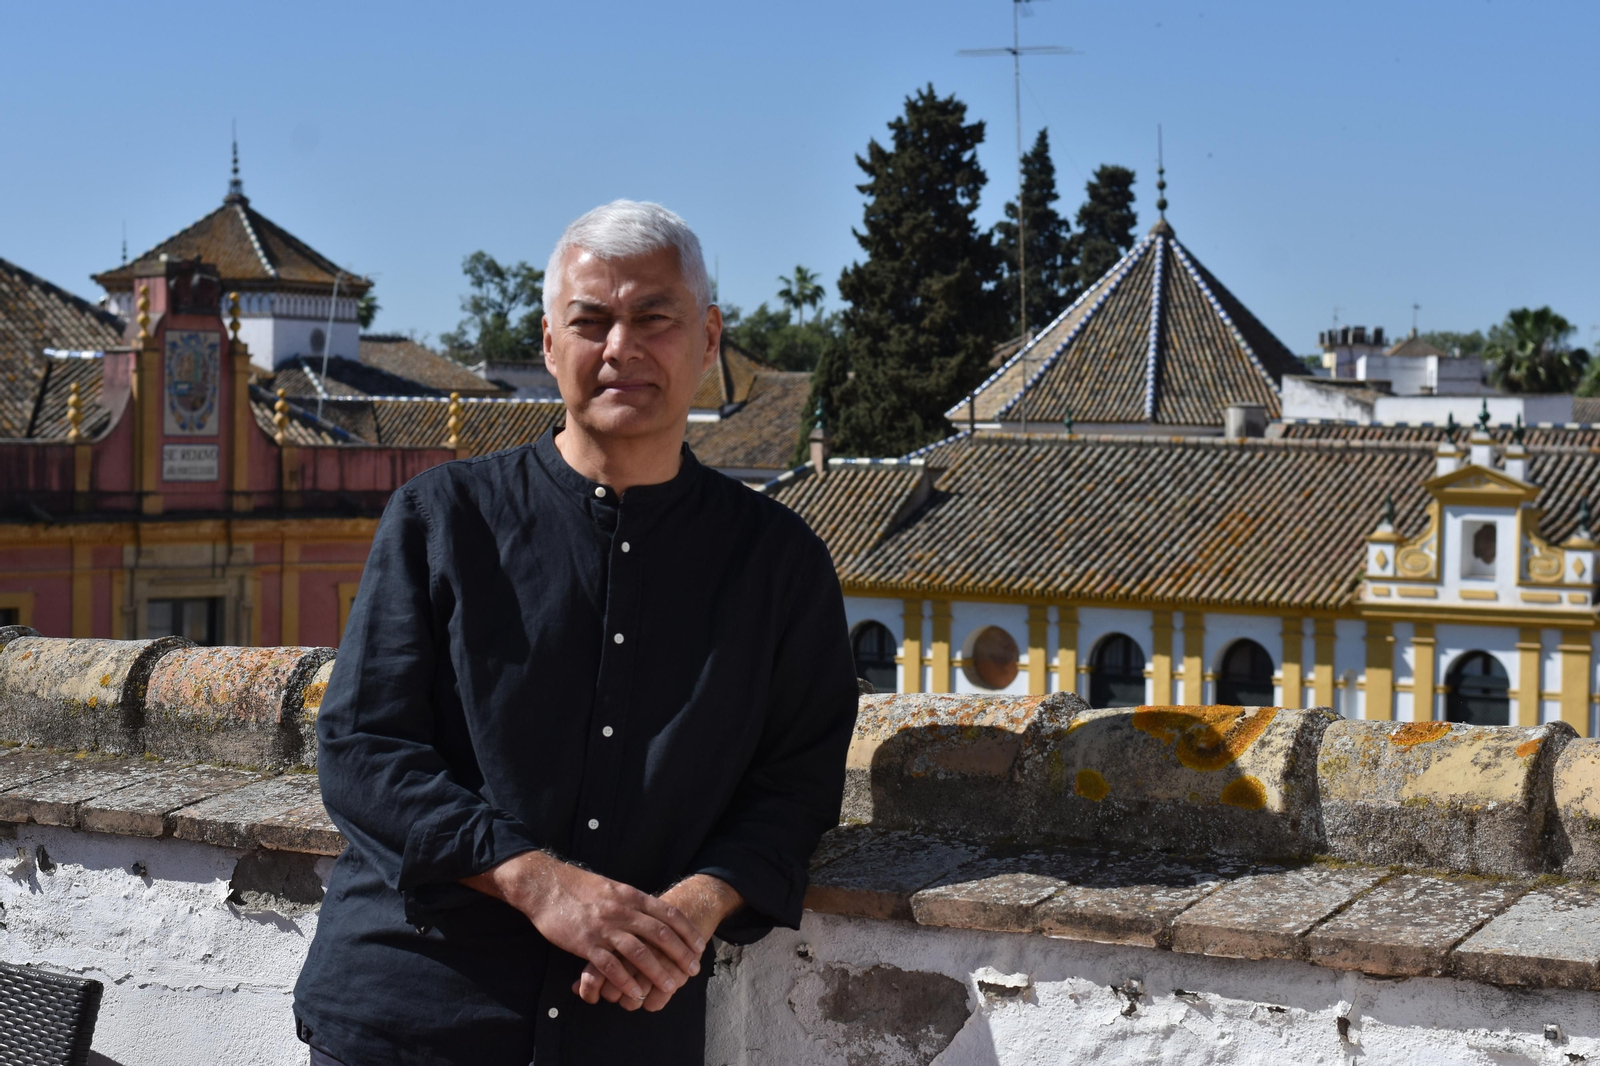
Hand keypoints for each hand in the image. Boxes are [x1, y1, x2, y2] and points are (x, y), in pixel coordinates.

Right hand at [461, 851, 704, 1004]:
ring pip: (639, 952)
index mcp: (630, 895)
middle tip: (694, 969)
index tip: (699, 946)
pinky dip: (626, 981)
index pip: (668, 913)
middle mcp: (622, 910)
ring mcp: (604, 927)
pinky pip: (611, 965)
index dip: (686, 931)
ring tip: (671, 986)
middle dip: (680, 953)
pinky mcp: (586, 943)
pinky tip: (636, 992)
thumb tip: (652, 913)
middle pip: (660, 933)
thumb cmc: (578, 888)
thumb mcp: (611, 887)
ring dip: (658, 971)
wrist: (545, 885)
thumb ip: (631, 901)